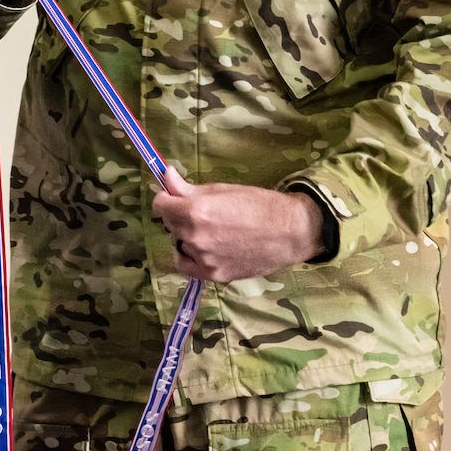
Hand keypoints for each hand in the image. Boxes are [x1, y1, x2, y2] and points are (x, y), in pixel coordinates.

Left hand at [152, 166, 324, 282]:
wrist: (290, 232)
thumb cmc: (260, 204)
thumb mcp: (223, 189)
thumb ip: (188, 188)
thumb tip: (165, 175)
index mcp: (196, 212)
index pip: (160, 205)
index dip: (166, 198)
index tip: (173, 196)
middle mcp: (195, 237)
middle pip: (170, 224)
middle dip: (179, 215)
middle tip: (201, 212)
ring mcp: (203, 259)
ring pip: (180, 243)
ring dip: (187, 236)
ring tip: (212, 230)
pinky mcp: (212, 275)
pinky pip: (186, 265)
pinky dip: (189, 256)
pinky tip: (203, 249)